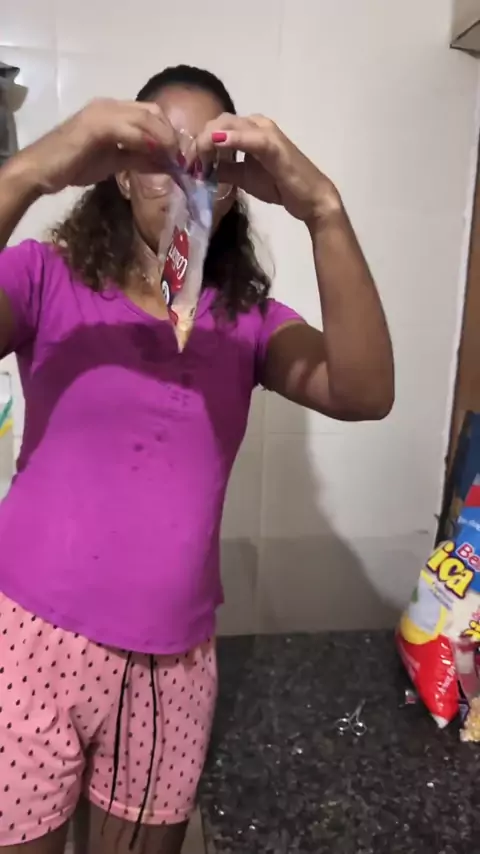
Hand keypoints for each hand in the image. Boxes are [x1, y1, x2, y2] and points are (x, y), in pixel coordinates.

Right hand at [12, 98, 178, 194]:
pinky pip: (128, 130)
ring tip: (174, 158)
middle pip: (152, 112)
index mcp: (113, 111)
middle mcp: (109, 105)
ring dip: (163, 138)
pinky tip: (156, 155)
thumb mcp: (114, 162)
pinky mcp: (96, 125)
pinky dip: (146, 142)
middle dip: (171, 135)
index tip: (181, 155)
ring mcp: (102, 112)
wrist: (42, 168)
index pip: (150, 113)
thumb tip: (165, 163)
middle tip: (182, 158)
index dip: (168, 132)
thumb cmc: (73, 165)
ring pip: (144, 117)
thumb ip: (138, 159)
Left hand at [193, 114, 341, 224]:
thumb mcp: (244, 177)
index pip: (218, 126)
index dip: (200, 141)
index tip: (189, 162)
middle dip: (201, 140)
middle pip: (219, 121)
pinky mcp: (273, 145)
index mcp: (250, 130)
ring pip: (229, 125)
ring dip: (209, 139)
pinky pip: (250, 138)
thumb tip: (203, 170)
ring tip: (199, 159)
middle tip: (192, 163)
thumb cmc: (280, 185)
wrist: (309, 197)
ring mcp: (266, 132)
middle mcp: (257, 124)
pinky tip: (216, 144)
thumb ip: (225, 169)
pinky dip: (232, 139)